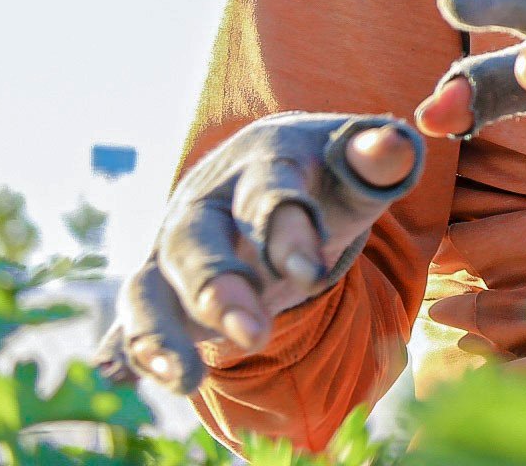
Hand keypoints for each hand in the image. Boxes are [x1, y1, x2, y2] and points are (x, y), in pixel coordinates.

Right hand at [95, 113, 421, 392]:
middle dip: (218, 287)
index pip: (269, 191)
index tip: (310, 274)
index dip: (287, 232)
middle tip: (251, 334)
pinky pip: (135, 316)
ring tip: (187, 381)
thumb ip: (380, 159)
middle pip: (198, 238)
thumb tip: (395, 145)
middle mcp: (209, 198)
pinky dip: (131, 346)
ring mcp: (176, 241)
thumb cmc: (330, 175)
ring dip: (161, 332)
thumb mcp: (358, 168)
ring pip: (151, 282)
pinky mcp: (162, 284)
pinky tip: (130, 375)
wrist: (279, 168)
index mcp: (265, 160)